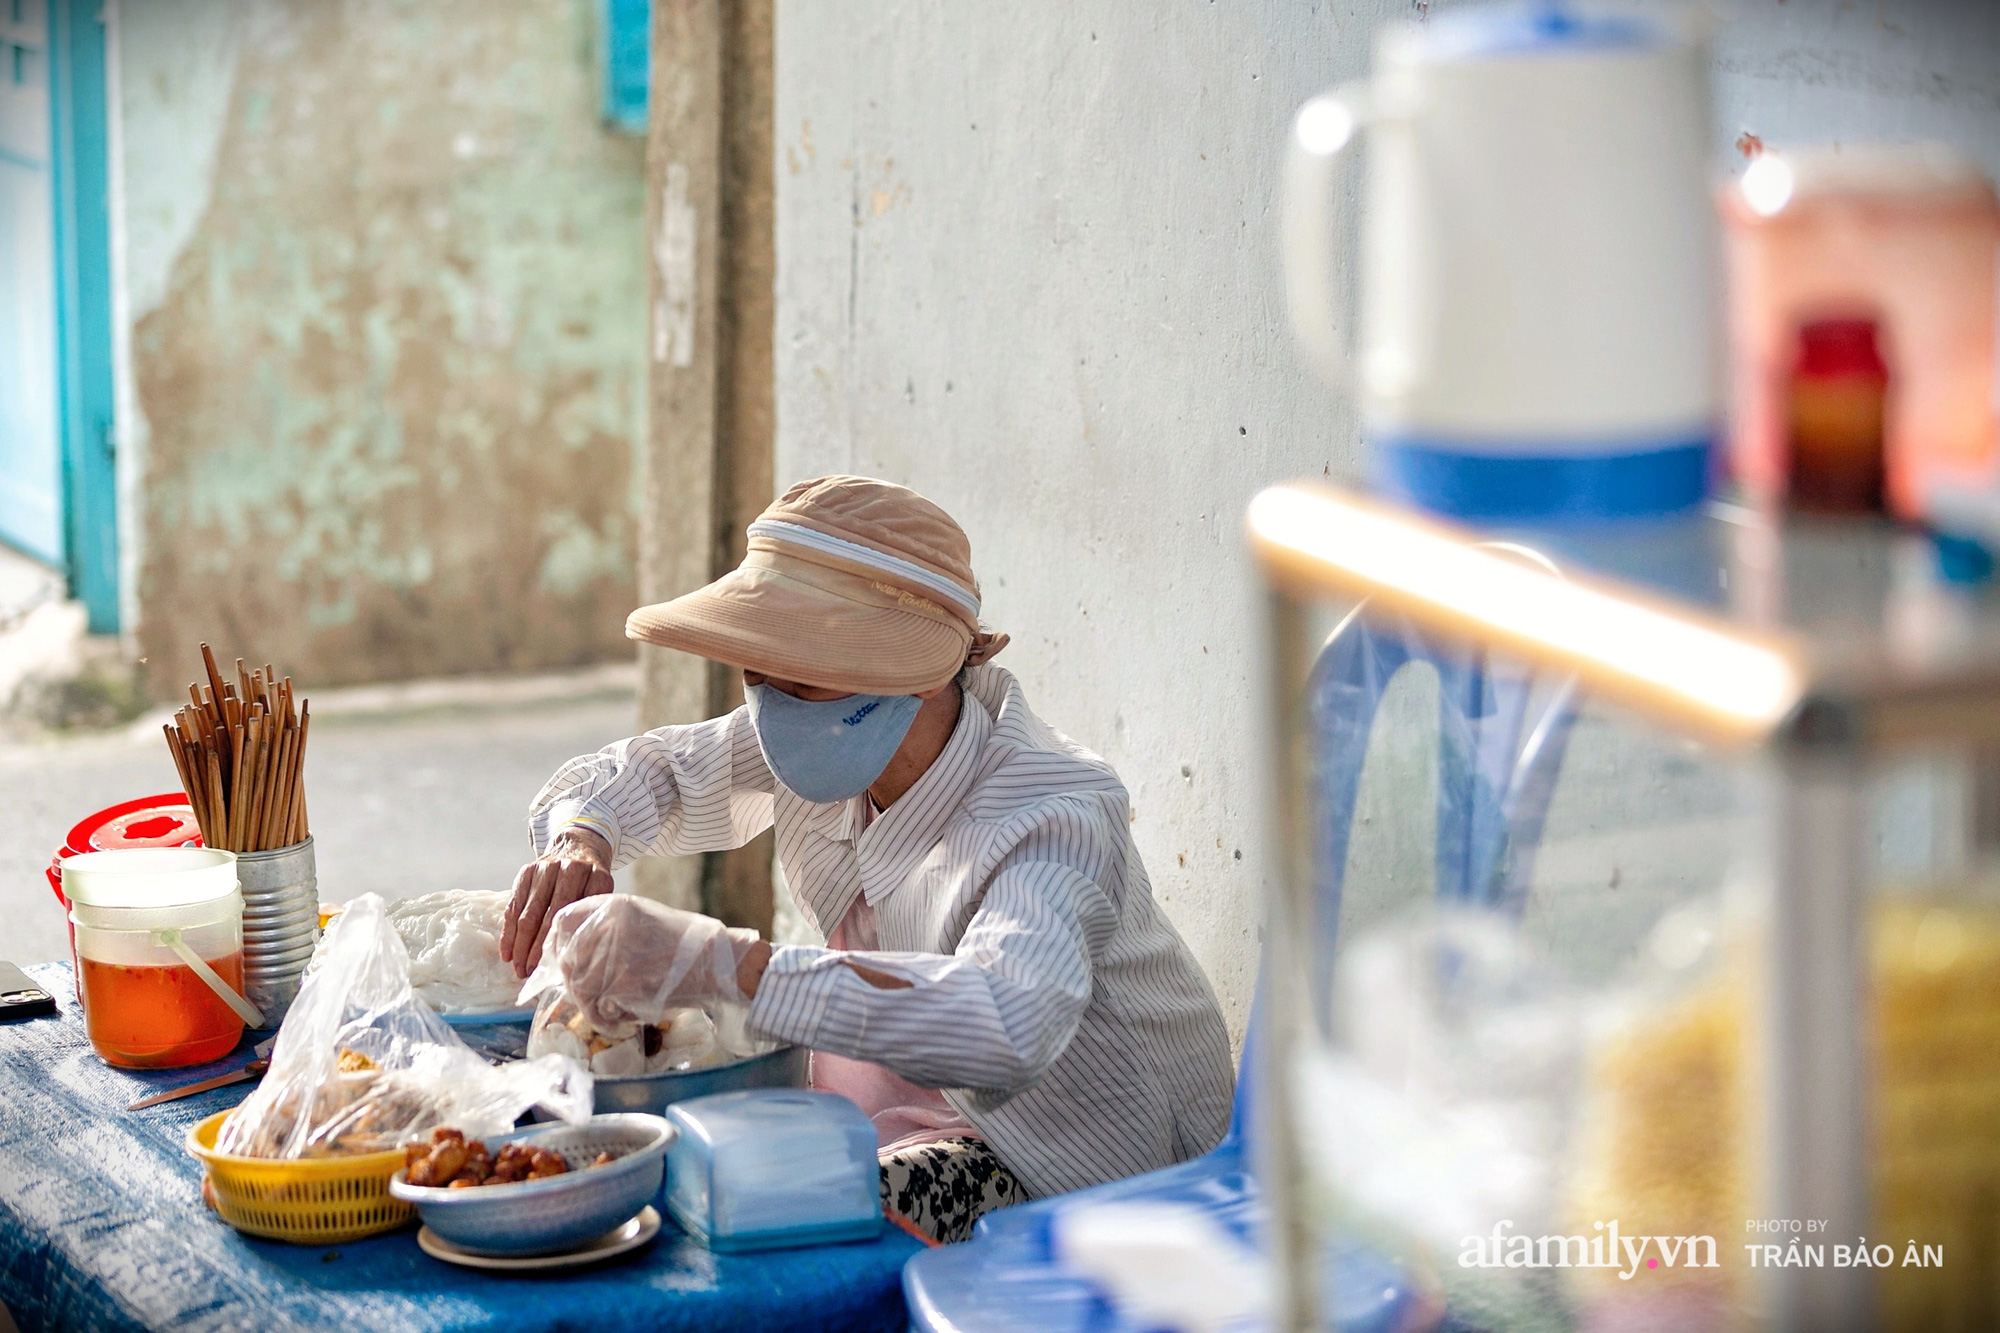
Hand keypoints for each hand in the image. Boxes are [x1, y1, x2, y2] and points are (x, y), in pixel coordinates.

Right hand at [502, 826, 614, 977]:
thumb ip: (592, 915)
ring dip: (520, 945)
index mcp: (597, 876)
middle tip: (530, 973)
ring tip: (518, 968)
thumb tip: (579, 958)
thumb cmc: (591, 880)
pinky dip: (509, 932)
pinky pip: (514, 906)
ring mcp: (546, 868)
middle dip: (537, 949)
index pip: (577, 914)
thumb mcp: (602, 893)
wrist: (578, 844)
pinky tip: (507, 952)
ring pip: (528, 914)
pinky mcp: (527, 871)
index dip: (563, 942)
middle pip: (550, 916)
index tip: (556, 966)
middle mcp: (571, 870)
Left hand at [540, 895, 764, 1031]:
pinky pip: (600, 1010)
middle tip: (595, 998)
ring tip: (614, 1012)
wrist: (716, 963)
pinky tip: (628, 1017)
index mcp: (614, 907)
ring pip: (581, 991)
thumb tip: (571, 953)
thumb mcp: (643, 919)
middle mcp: (608, 928)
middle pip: (569, 962)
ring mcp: (613, 956)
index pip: (563, 922)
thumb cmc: (683, 945)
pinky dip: (611, 1020)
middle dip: (577, 986)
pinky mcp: (622, 985)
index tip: (564, 963)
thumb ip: (607, 930)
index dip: (557, 945)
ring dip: (594, 1008)